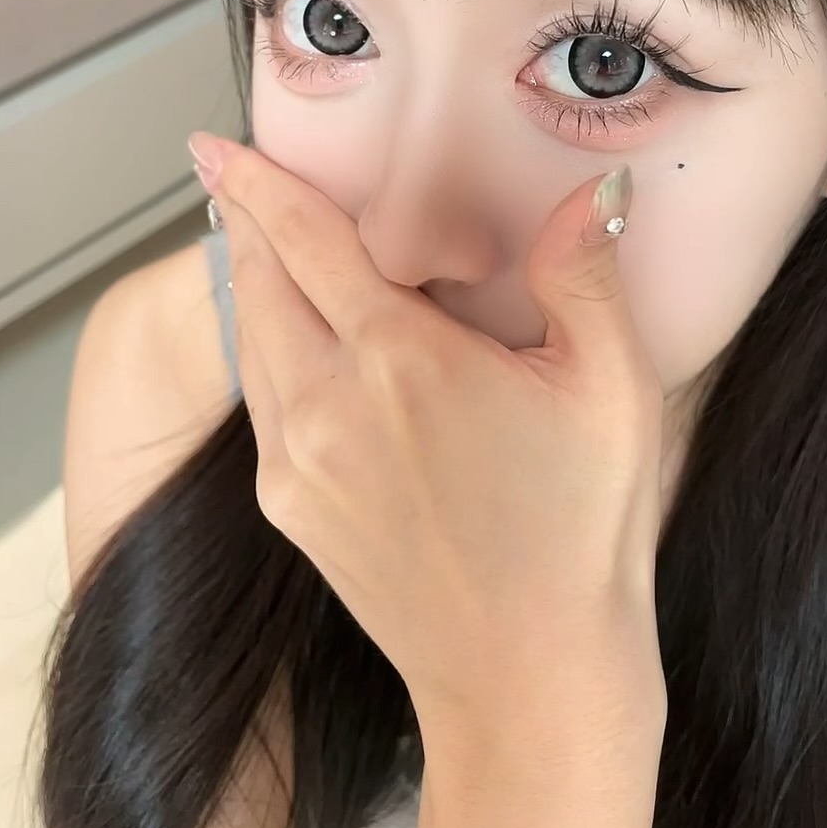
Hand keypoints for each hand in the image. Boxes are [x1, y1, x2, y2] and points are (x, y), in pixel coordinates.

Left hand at [190, 133, 666, 728]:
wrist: (529, 679)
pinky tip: (296, 345)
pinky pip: (262, 404)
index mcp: (401, 360)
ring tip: (260, 246)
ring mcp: (298, 464)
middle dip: (245, 224)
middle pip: (259, 284)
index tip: (215, 147)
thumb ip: (584, 274)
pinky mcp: (291, 511)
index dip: (258, 186)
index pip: (307, 243)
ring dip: (251, 285)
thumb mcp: (610, 389)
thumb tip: (592, 191)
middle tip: (235, 178)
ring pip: (251, 343)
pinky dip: (266, 352)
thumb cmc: (580, 532)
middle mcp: (328, 406)